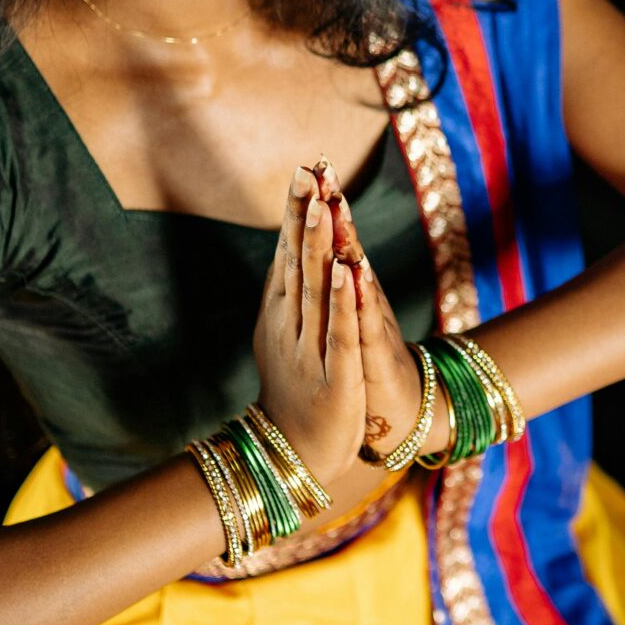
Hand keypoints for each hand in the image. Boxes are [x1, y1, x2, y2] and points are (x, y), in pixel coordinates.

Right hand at [250, 164, 365, 465]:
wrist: (296, 452)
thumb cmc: (295, 390)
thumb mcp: (285, 336)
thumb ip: (287, 296)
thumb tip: (286, 252)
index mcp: (281, 314)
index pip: (287, 254)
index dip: (294, 214)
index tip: (303, 172)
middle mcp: (290, 325)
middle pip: (296, 262)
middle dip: (303, 216)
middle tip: (308, 172)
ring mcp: (311, 348)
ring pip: (314, 289)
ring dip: (317, 247)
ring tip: (321, 206)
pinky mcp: (335, 374)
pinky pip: (339, 331)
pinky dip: (341, 300)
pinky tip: (344, 271)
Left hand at [313, 160, 442, 458]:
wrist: (395, 413)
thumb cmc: (362, 362)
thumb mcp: (337, 320)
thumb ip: (325, 284)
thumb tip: (310, 245)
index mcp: (345, 293)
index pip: (329, 242)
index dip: (319, 206)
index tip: (306, 166)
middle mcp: (362, 301)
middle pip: (345, 247)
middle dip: (331, 209)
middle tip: (321, 169)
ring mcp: (370, 324)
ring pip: (357, 277)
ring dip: (346, 240)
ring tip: (335, 205)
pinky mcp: (375, 355)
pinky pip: (363, 321)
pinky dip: (357, 296)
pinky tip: (353, 270)